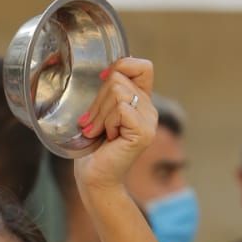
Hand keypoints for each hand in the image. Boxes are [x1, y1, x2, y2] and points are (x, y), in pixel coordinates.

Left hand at [73, 57, 157, 195]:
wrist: (94, 176)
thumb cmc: (93, 146)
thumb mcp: (101, 111)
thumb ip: (109, 91)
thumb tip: (109, 70)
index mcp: (142, 101)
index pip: (143, 66)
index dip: (122, 65)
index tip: (102, 80)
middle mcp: (150, 109)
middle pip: (119, 78)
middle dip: (98, 99)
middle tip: (91, 122)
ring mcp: (149, 121)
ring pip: (118, 92)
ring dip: (99, 113)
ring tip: (96, 131)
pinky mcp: (143, 132)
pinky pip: (120, 109)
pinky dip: (106, 122)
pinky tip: (106, 137)